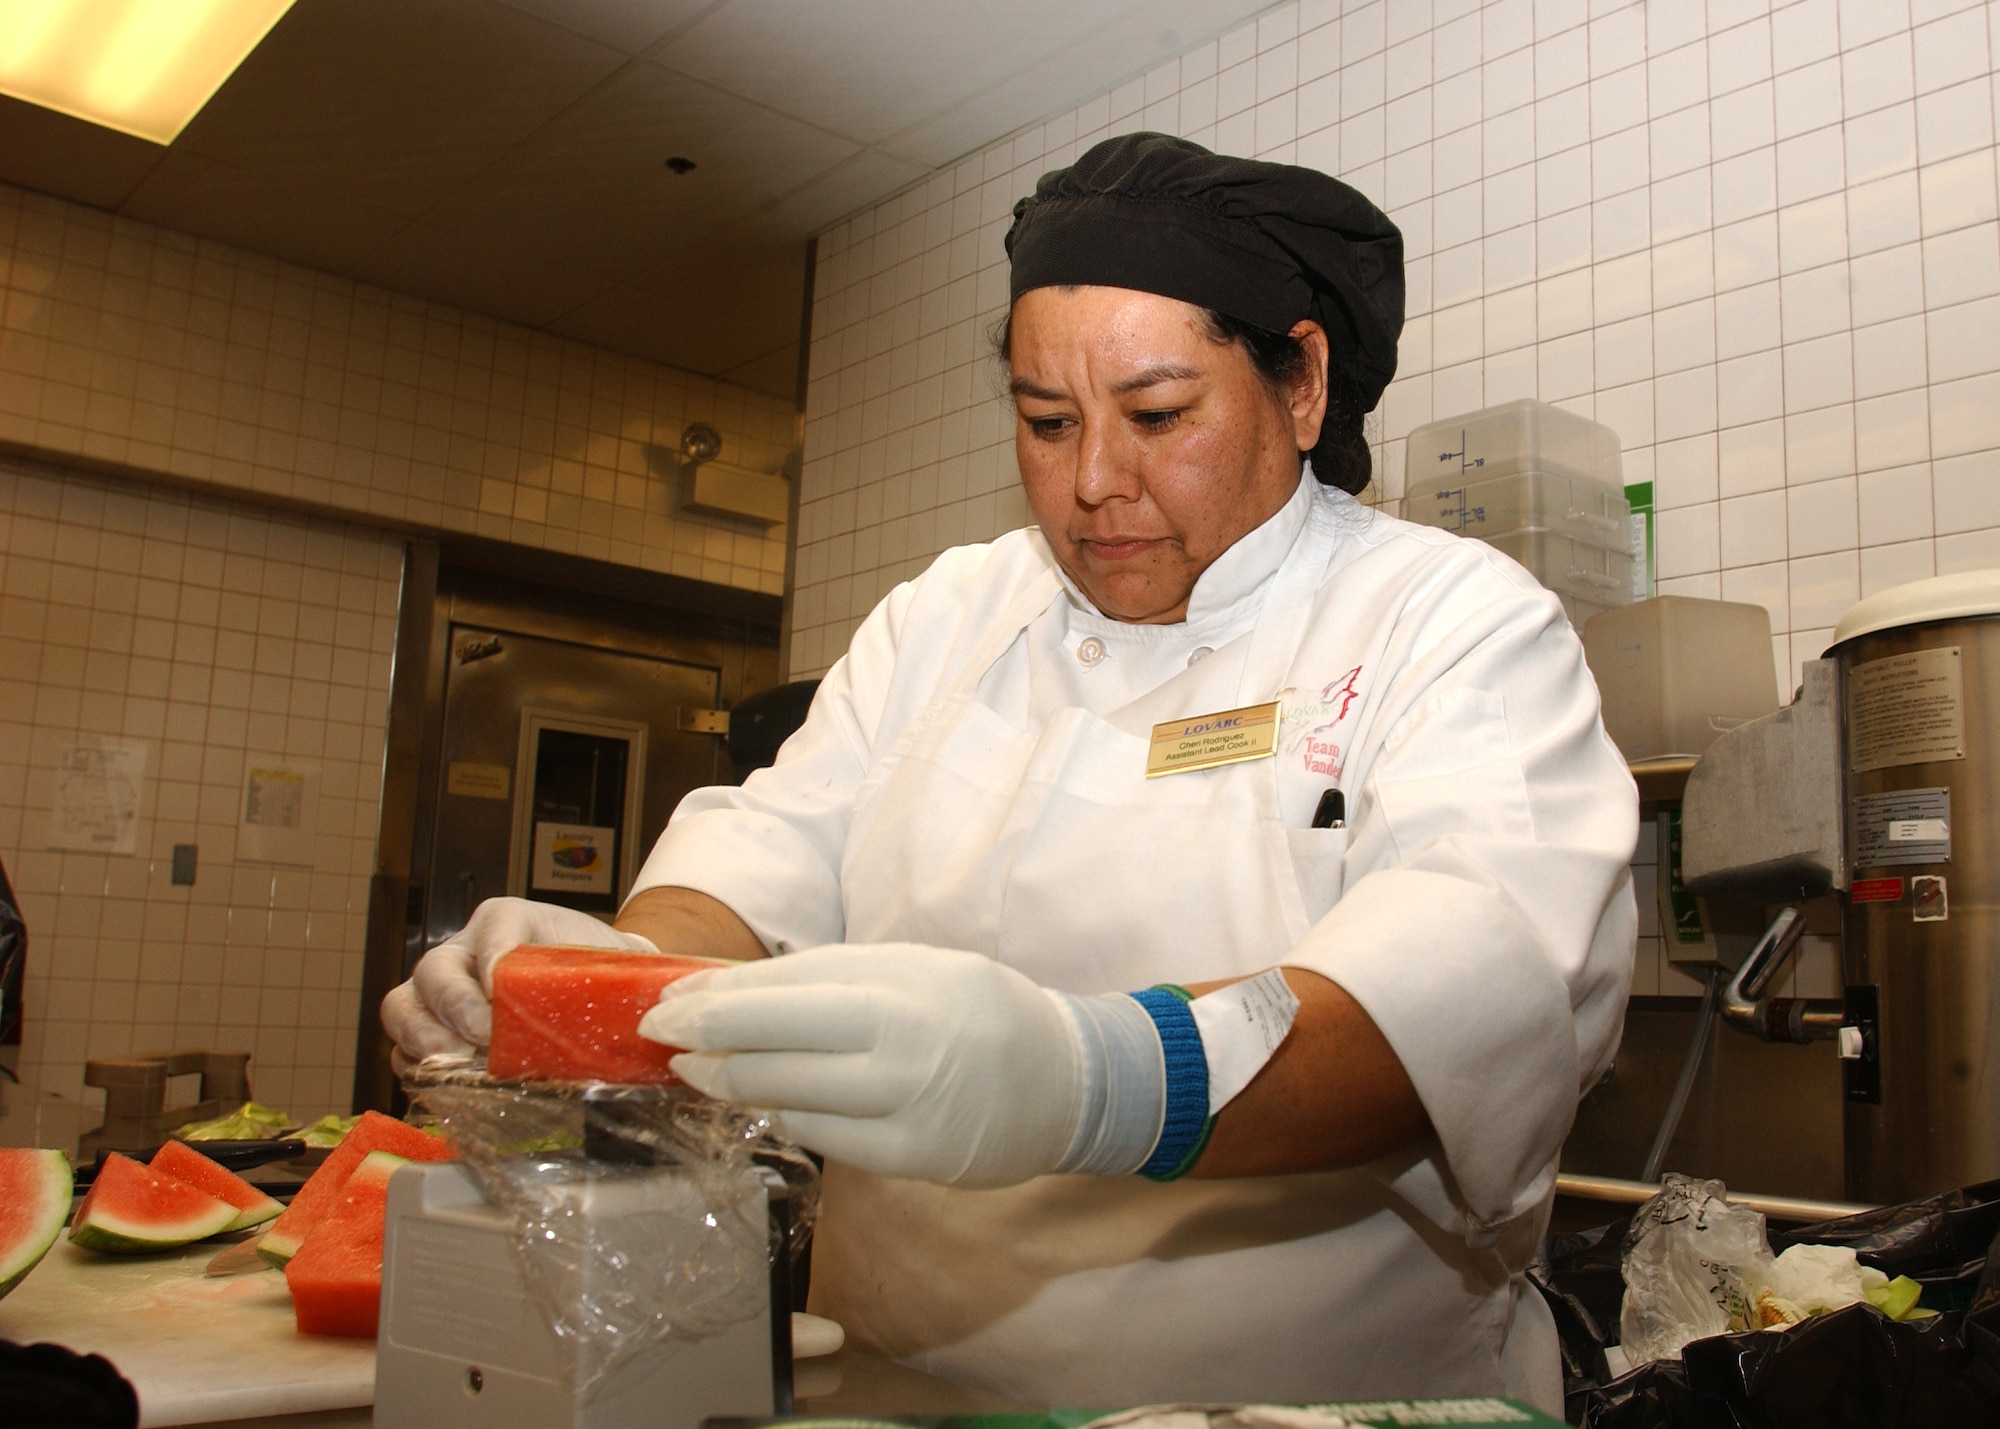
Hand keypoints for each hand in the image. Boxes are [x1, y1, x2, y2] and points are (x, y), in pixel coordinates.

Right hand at [380, 897, 657, 1060]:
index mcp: (509, 920)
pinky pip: (404, 1048)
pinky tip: (446, 1087)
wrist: (598, 989)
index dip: (492, 958)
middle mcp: (466, 949)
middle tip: (480, 1039)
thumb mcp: (607, 964)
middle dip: (451, 1006)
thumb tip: (645, 1017)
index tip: (502, 991)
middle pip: (433, 969)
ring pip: (403, 1006)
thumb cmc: (600, 973)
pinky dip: (418, 1068)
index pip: (493, 927)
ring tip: (454, 1068)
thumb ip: (611, 980)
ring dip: (422, 1041)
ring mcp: (442, 990)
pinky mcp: (434, 1029)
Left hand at [637, 943, 1091, 1187]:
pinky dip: (784, 1118)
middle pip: (776, 1038)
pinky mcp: (911, 1156)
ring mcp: (907, 1102)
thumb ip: (838, 979)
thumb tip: (741, 990)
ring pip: (791, 1094)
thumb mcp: (916, 968)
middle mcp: (902, 1038)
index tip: (670, 999)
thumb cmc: (979, 1012)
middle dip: (706, 1038)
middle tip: (660, 1035)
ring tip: (697, 1072)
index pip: (785, 986)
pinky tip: (760, 1106)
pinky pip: (825, 1138)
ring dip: (732, 1083)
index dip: (719, 996)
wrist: (1068, 1079)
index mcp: (901, 979)